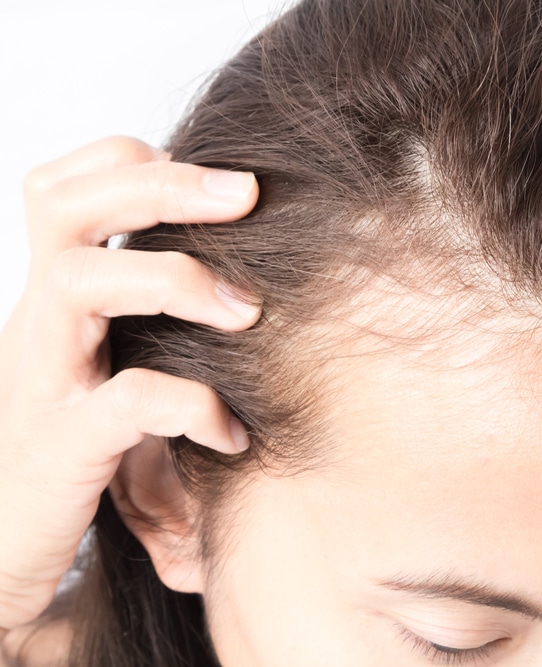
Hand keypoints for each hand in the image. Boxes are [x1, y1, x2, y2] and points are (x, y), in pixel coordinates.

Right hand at [0, 137, 260, 632]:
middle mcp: (42, 322)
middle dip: (161, 185)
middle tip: (247, 193)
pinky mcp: (66, 445)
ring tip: (247, 311)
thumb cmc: (78, 444)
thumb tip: (239, 271)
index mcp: (56, 295)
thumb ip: (145, 312)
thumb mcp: (105, 360)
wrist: (4, 547)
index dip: (137, 162)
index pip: (65, 186)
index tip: (220, 184)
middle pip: (66, 206)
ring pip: (81, 282)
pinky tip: (232, 432)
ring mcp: (47, 378)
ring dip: (175, 280)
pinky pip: (127, 401)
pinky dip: (193, 405)